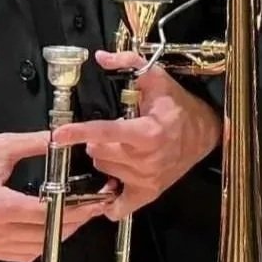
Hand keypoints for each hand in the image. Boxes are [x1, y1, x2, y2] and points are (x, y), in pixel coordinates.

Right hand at [0, 131, 106, 261]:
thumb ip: (32, 144)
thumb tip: (59, 137)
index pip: (45, 213)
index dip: (74, 209)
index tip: (93, 202)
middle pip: (44, 234)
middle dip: (73, 222)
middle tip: (92, 208)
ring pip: (35, 248)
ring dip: (58, 235)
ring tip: (75, 217)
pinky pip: (19, 255)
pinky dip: (38, 245)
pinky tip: (47, 231)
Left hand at [53, 50, 222, 220]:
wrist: (203, 132)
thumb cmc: (177, 105)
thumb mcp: (155, 77)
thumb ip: (127, 62)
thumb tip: (101, 57)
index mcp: (147, 132)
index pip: (105, 132)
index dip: (79, 132)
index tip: (58, 134)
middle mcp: (146, 160)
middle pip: (99, 153)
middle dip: (95, 141)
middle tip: (108, 130)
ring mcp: (147, 180)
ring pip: (104, 171)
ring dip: (104, 159)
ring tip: (117, 147)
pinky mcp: (149, 193)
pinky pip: (120, 205)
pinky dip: (110, 197)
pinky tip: (109, 184)